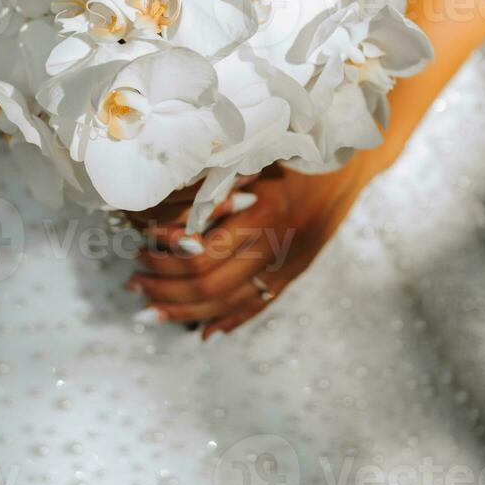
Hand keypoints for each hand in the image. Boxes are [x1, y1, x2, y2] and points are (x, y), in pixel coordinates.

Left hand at [125, 155, 369, 340]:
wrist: (350, 165)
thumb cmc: (296, 152)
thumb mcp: (256, 157)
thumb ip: (218, 184)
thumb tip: (166, 208)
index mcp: (264, 212)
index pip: (206, 250)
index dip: (168, 256)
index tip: (141, 248)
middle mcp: (276, 245)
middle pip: (210, 283)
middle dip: (166, 287)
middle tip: (133, 281)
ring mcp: (287, 265)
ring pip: (228, 302)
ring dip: (184, 309)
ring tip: (150, 309)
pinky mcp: (295, 273)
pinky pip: (257, 306)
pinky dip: (228, 321)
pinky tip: (202, 331)